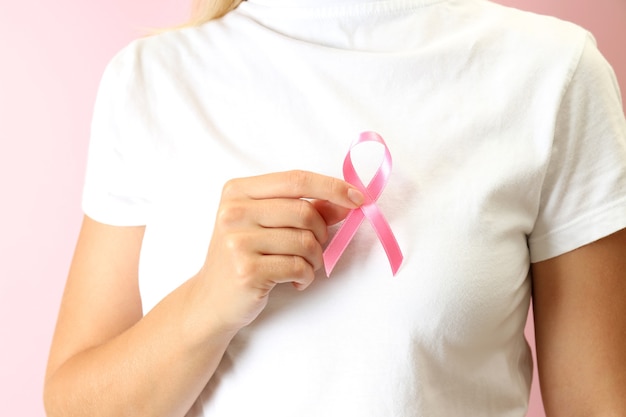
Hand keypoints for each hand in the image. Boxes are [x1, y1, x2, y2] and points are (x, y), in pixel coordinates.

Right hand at [190, 170, 363, 332]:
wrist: (212, 300)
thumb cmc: (245, 257)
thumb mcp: (269, 225)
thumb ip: (305, 209)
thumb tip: (346, 201)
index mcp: (238, 191)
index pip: (295, 179)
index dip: (332, 187)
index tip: (358, 198)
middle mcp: (234, 211)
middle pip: (304, 212)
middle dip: (322, 233)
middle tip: (315, 250)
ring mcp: (237, 241)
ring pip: (305, 241)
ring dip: (315, 259)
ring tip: (302, 268)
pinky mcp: (246, 269)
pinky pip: (298, 267)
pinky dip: (305, 277)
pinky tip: (293, 281)